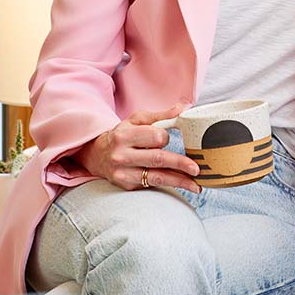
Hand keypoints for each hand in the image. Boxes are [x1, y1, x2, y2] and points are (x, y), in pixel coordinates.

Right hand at [75, 103, 200, 192]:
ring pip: (156, 178)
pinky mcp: (126, 186)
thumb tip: (182, 108)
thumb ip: (160, 116)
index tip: (167, 138)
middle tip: (197, 168)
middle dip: (180, 164)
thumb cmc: (123, 134)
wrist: (97, 155)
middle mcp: (122, 156)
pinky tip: (182, 185)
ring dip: (179, 182)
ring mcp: (123, 174)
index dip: (165, 137)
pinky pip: (151, 185)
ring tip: (196, 185)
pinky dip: (168, 185)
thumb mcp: (137, 120)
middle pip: (157, 159)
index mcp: (125, 136)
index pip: (154, 137)